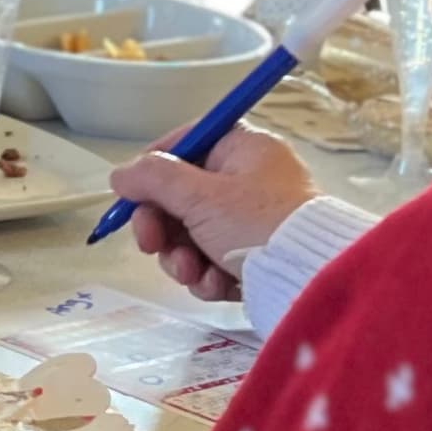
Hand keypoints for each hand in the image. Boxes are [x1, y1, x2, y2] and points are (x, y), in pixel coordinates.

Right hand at [106, 127, 319, 303]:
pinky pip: (215, 259)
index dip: (151, 172)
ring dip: (183, 258)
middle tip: (151, 245)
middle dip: (164, 229)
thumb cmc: (258, 224)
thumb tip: (121, 174)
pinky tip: (218, 285)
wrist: (310, 278)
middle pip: (182, 197)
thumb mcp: (199, 196)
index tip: (129, 195)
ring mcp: (253, 219)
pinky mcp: (257, 255)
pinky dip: (209, 274)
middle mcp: (249, 178)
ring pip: (193, 235)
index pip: (185, 145)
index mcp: (242, 148)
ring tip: (191, 273)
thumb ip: (154, 180)